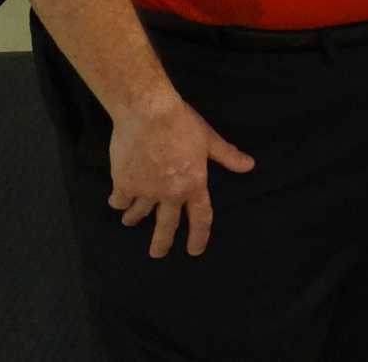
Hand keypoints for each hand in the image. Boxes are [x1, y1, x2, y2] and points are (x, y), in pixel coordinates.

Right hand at [107, 95, 254, 256]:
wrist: (148, 114)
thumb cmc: (182, 123)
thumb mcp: (209, 139)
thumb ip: (227, 156)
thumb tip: (249, 166)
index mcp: (194, 184)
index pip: (201, 217)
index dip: (199, 235)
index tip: (195, 251)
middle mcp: (170, 193)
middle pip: (166, 226)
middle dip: (162, 243)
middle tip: (158, 254)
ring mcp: (145, 191)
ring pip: (138, 215)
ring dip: (135, 219)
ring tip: (131, 220)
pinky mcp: (124, 184)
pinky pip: (120, 201)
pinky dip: (119, 201)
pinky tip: (118, 198)